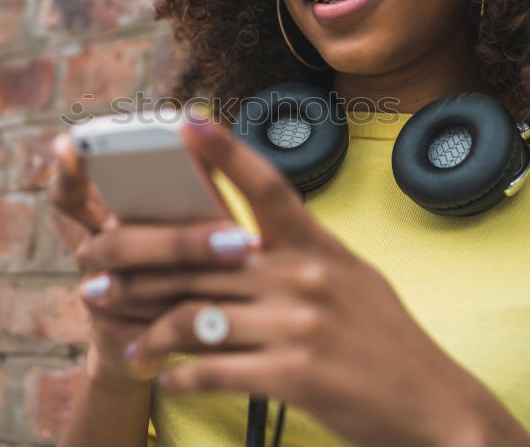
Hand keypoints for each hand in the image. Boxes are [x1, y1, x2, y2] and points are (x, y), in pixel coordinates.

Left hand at [76, 113, 529, 445]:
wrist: (436, 408)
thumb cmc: (389, 344)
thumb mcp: (354, 281)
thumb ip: (302, 257)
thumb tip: (248, 243)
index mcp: (320, 248)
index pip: (268, 187)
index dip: (223, 151)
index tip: (184, 121)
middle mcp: (306, 277)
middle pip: (199, 259)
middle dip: (137, 268)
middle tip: (94, 282)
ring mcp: (299, 326)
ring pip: (195, 316)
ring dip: (151, 333)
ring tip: (130, 343)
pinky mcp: (293, 376)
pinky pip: (213, 368)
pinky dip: (180, 375)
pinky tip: (169, 379)